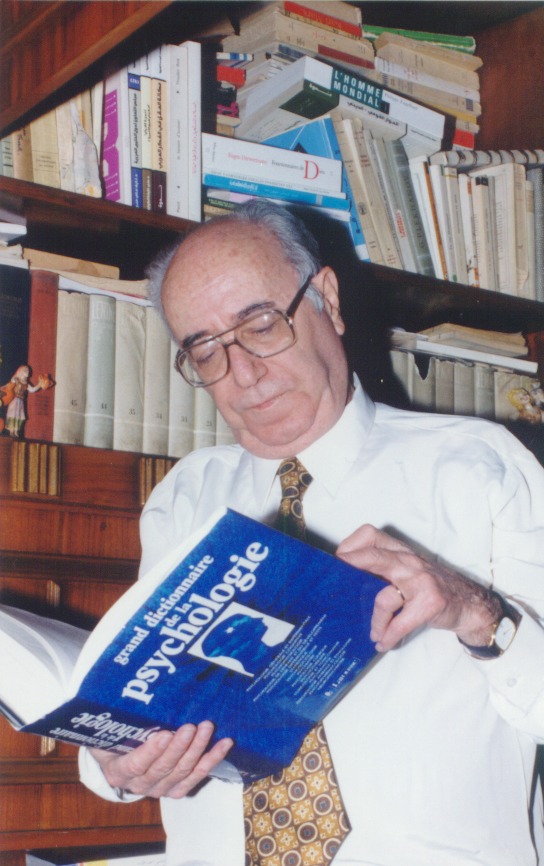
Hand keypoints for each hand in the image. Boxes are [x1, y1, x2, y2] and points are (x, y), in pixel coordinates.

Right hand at [90, 721, 233, 798]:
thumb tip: (121, 697)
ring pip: (183, 772)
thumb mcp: (106, 734)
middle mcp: (141, 785)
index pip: (136, 765)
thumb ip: (112, 724)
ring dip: (197, 750)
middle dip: (179, 747)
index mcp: (119, 772)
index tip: (164, 734)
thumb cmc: (112, 743)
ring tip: (207, 728)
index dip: (151, 751)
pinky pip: (198, 776)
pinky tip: (224, 744)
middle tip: (190, 726)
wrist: (118, 766)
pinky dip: (212, 760)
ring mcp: (161, 789)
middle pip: (164, 768)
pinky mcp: (178, 789)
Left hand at [336, 524, 500, 651]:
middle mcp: (408, 561)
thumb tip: (345, 583)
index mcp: (399, 551)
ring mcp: (420, 581)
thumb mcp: (407, 569)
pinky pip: (401, 622)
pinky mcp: (430, 602)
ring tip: (373, 633)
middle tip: (337, 589)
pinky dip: (390, 635)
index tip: (337, 565)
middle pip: (372, 557)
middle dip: (351, 569)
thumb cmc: (431, 587)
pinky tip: (384, 642)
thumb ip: (383, 569)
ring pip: (384, 597)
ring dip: (375, 621)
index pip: (369, 535)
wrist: (470, 604)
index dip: (349, 547)